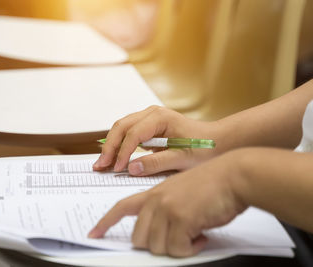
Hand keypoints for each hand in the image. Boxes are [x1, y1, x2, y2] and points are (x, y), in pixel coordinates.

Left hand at [89, 151, 246, 256]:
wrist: (233, 176)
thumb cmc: (211, 185)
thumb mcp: (179, 192)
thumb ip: (164, 209)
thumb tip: (157, 234)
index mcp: (153, 193)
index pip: (121, 207)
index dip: (106, 222)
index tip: (94, 233)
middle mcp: (156, 200)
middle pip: (139, 238)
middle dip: (157, 246)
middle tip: (177, 240)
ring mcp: (166, 208)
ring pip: (157, 247)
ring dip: (178, 248)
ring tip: (193, 235)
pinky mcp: (180, 218)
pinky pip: (178, 249)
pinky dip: (191, 249)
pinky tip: (201, 236)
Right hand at [93, 106, 221, 174]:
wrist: (218, 141)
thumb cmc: (205, 148)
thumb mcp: (183, 159)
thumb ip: (157, 163)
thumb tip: (132, 168)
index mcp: (160, 118)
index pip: (133, 134)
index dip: (123, 152)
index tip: (117, 169)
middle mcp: (152, 113)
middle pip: (121, 126)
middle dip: (109, 146)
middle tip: (100, 165)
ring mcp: (149, 118)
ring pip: (121, 127)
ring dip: (111, 144)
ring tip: (102, 162)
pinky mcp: (149, 126)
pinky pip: (128, 132)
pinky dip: (119, 144)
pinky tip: (114, 157)